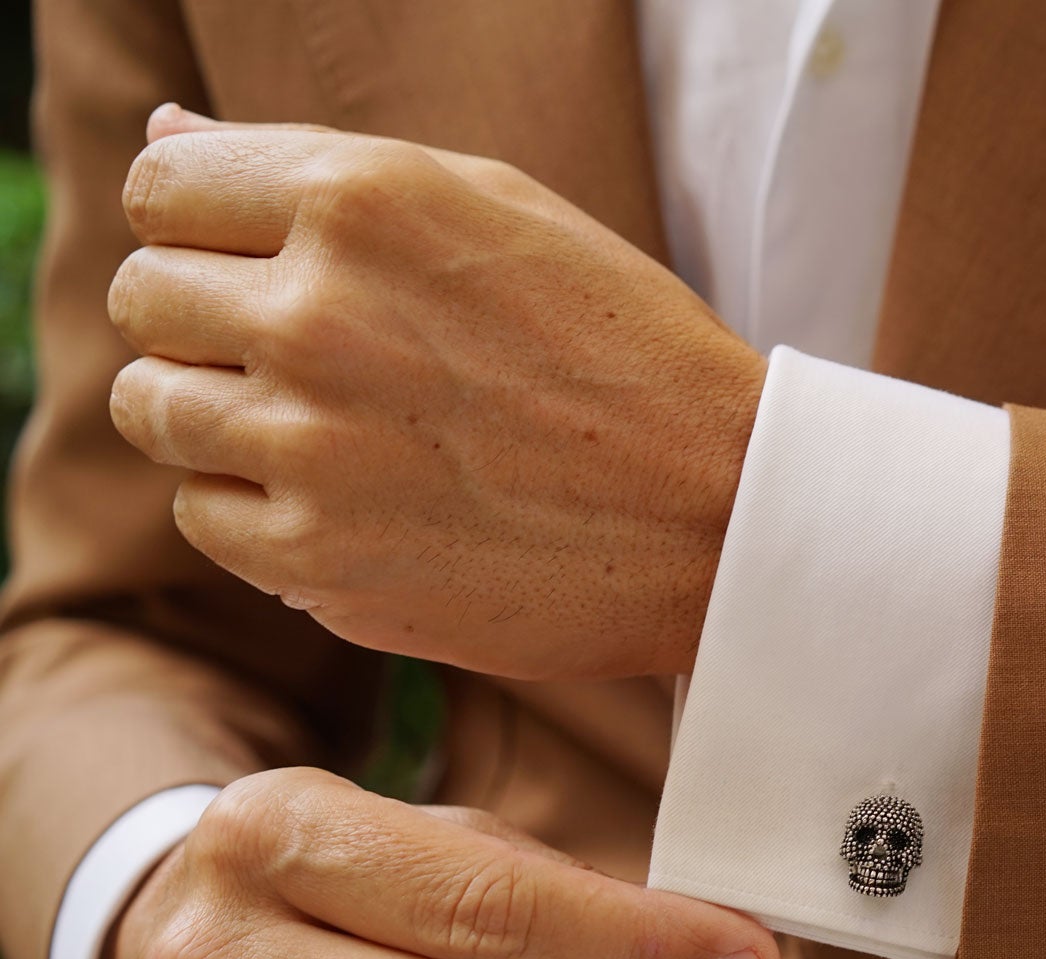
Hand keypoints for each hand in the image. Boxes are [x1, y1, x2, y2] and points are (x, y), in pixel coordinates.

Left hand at [106, 105, 766, 680]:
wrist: (724, 511)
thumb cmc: (622, 347)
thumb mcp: (495, 206)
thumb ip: (319, 167)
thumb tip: (163, 134)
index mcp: (361, 200)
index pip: (160, 191)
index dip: (202, 229)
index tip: (258, 268)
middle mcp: (319, 315)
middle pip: (144, 299)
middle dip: (205, 321)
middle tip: (305, 357)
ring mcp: (312, 446)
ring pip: (155, 410)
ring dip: (221, 415)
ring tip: (330, 429)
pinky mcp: (320, 560)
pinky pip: (205, 517)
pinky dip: (257, 509)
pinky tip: (351, 499)